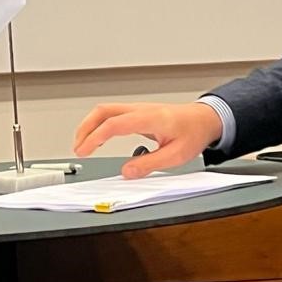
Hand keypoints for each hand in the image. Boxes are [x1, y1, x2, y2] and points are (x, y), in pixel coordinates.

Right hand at [73, 101, 223, 177]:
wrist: (204, 119)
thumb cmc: (193, 133)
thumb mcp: (176, 155)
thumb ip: (150, 164)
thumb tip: (127, 171)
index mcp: (149, 118)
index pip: (114, 124)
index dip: (95, 137)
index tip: (83, 150)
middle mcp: (141, 110)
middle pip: (103, 111)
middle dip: (85, 128)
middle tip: (77, 147)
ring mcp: (138, 109)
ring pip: (106, 110)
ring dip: (90, 125)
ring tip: (83, 144)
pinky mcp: (138, 113)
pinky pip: (113, 114)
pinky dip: (100, 124)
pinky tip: (97, 137)